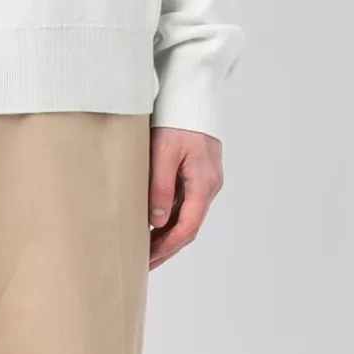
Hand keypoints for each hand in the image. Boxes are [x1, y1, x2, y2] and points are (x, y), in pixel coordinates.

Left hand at [147, 126, 222, 270]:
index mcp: (204, 183)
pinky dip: (170, 214)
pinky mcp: (198, 171)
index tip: (148, 260)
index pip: (187, 227)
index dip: (167, 248)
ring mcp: (205, 178)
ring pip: (186, 213)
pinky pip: (185, 199)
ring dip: (168, 232)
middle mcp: (209, 185)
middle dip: (167, 246)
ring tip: (145, 246)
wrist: (192, 93)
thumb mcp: (164, 151)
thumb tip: (155, 221)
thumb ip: (161, 186)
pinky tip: (153, 219)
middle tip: (143, 261)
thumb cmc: (177, 118)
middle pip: (188, 225)